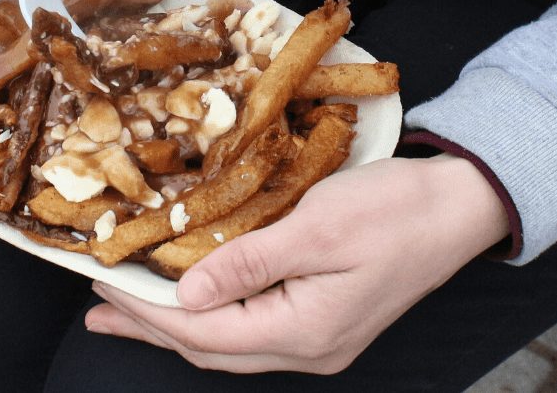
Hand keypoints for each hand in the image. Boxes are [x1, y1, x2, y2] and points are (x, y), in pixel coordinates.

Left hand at [86, 155, 509, 373]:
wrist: (458, 207)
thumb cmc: (394, 210)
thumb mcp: (317, 228)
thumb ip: (248, 264)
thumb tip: (186, 299)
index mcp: (304, 330)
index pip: (202, 330)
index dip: (147, 310)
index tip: (103, 283)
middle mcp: (309, 348)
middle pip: (210, 347)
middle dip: (150, 326)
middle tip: (98, 307)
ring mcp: (320, 339)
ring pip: (229, 341)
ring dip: (176, 324)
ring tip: (128, 309)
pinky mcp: (325, 319)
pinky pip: (251, 327)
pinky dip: (212, 314)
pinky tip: (193, 298)